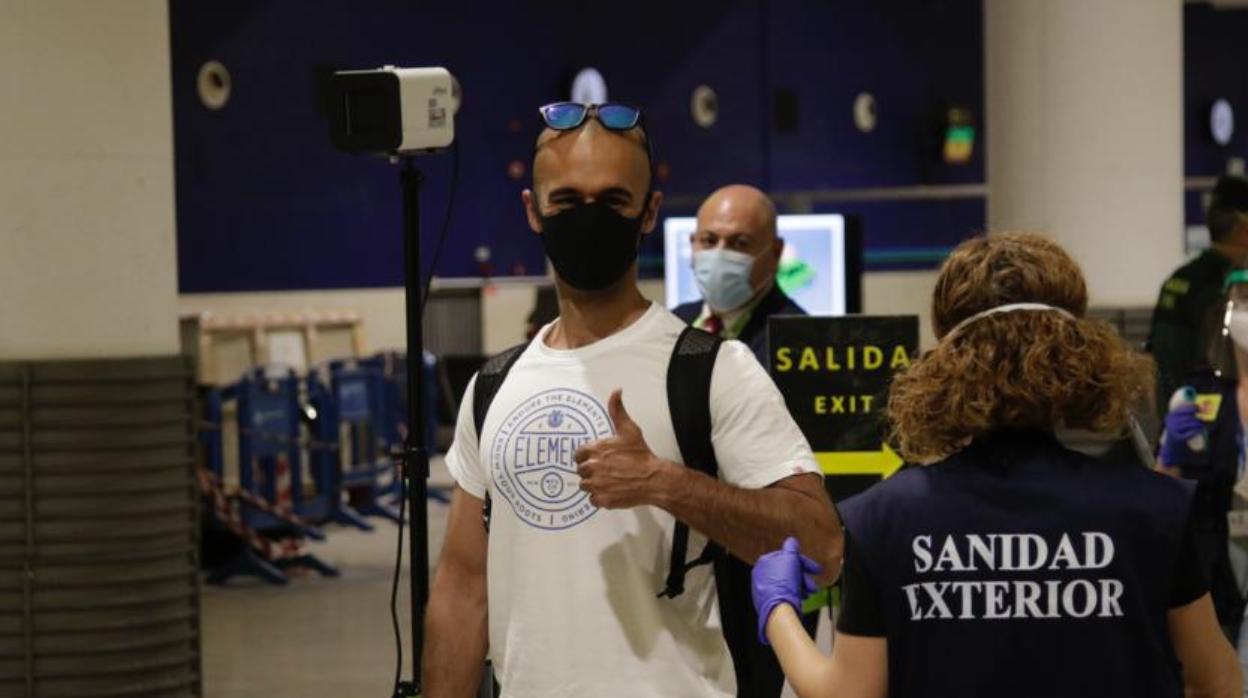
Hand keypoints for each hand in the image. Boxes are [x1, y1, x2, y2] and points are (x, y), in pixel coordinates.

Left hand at [575, 390, 671, 508]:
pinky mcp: (602, 499)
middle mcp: (592, 467)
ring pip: (585, 486)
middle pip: (581, 470)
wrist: (653, 479)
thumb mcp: (629, 429)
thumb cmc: (640, 455)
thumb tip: (616, 392)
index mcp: (595, 450)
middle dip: (591, 470)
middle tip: (606, 470)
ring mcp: (596, 485)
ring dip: (594, 484)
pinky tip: (611, 490)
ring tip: (609, 480)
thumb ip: (617, 410)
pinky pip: (593, 500)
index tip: (597, 459)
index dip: (587, 457)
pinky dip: (601, 497)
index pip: (578, 454)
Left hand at [752, 537, 821, 644]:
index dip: (804, 562)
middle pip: (788, 571)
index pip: (787, 557)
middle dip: (804, 577)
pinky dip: (795, 594)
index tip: (816, 569)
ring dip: (802, 586)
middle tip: (813, 585)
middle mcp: (761, 575)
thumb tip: (791, 541)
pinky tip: (802, 599)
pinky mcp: (769, 601)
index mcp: (764, 562)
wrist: (779, 610)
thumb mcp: (790, 558)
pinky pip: (785, 594)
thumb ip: (791, 547)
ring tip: (810, 593)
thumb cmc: (783, 584)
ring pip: (788, 583)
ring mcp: (764, 589)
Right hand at [1159, 403, 1204, 465]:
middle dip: (1198, 418)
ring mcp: (1173, 430)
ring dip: (1199, 424)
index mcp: (1170, 417)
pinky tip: (1198, 431)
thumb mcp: (1177, 424)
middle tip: (1203, 420)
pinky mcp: (1178, 438)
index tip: (1200, 408)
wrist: (1171, 449)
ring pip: (1190, 424)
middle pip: (1188, 417)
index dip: (1193, 408)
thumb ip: (1185, 417)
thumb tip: (1201, 408)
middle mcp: (1171, 422)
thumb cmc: (1178, 434)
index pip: (1183, 409)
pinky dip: (1195, 431)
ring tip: (1202, 426)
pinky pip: (1190, 433)